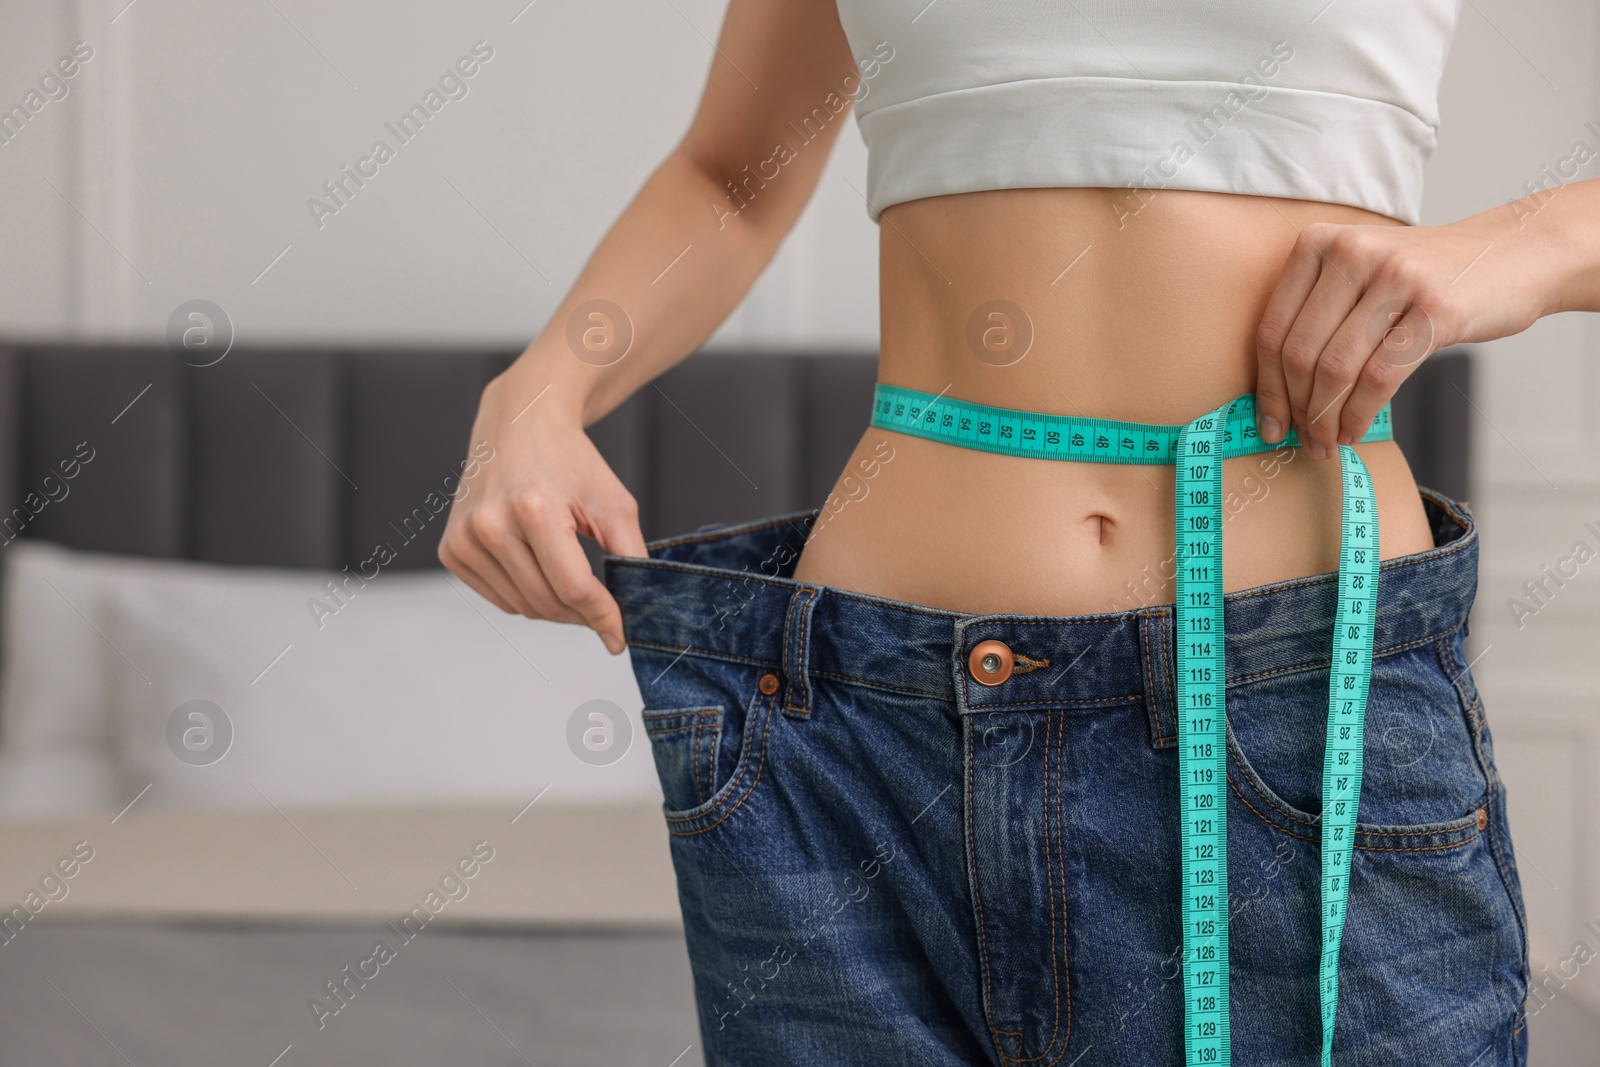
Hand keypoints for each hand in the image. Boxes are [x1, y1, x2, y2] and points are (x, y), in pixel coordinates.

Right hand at [438, 365, 646, 653]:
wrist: (520, 425)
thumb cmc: (571, 462)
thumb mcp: (614, 503)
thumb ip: (630, 557)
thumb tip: (639, 612)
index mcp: (533, 508)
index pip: (573, 588)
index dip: (603, 617)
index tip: (621, 636)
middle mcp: (490, 524)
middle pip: (547, 602)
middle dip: (582, 615)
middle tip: (604, 608)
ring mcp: (464, 538)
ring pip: (523, 607)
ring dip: (556, 609)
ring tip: (574, 582)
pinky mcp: (451, 549)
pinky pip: (499, 599)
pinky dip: (526, 597)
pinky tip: (541, 570)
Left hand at [1253, 215, 1551, 456]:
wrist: (1514, 254)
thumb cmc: (1425, 277)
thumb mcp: (1361, 273)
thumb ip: (1317, 315)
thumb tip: (1276, 396)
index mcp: (1318, 242)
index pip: (1272, 330)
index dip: (1267, 388)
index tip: (1268, 425)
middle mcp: (1351, 252)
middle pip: (1300, 354)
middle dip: (1296, 411)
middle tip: (1303, 442)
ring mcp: (1395, 277)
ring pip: (1336, 369)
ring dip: (1325, 420)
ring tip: (1327, 443)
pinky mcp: (1435, 308)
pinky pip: (1379, 378)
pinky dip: (1359, 414)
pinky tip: (1354, 430)